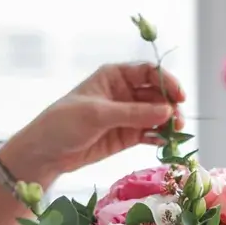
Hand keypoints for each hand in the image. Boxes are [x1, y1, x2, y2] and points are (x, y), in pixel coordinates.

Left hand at [7, 62, 185, 181]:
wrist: (46, 152)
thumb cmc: (64, 123)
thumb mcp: (97, 114)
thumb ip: (133, 113)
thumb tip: (167, 112)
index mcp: (115, 76)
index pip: (148, 72)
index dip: (167, 81)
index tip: (179, 96)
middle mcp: (124, 93)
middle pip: (157, 93)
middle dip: (171, 105)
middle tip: (178, 121)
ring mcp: (127, 115)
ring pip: (157, 115)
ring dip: (169, 122)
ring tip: (175, 133)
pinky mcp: (127, 136)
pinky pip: (150, 133)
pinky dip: (159, 137)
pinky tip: (164, 142)